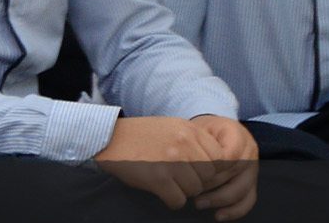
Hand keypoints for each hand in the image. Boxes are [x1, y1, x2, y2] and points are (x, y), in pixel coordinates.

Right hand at [94, 116, 226, 211]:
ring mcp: (172, 161)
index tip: (195, 171)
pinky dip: (172, 200)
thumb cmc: (142, 135)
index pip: (219, 158)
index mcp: (189, 130)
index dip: (209, 169)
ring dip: (183, 191)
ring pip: (195, 190)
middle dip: (196, 182)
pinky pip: (179, 201)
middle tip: (179, 178)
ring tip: (168, 182)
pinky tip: (161, 191)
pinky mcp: (159, 178)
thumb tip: (218, 164)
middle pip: (208, 176)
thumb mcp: (173, 127)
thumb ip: (195, 140)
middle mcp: (184, 143)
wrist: (109, 138)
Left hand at [188, 115, 260, 220]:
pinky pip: (248, 200)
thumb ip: (196, 144)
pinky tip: (218, 215)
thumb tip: (186, 166)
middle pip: (233, 174)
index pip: (227, 156)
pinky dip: (234, 211)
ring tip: (198, 203)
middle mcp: (249, 151)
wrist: (216, 130)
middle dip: (210, 185)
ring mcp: (253, 168)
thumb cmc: (203, 131)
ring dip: (219, 199)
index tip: (191, 172)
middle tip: (190, 192)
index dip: (209, 167)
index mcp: (237, 134)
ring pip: (241, 190)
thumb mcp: (199, 128)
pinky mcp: (252, 182)